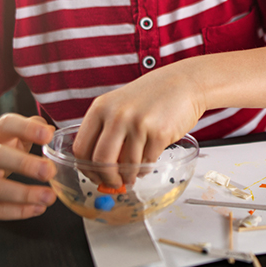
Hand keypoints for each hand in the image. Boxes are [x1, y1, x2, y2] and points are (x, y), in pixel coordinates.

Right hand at [0, 114, 56, 219]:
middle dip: (24, 164)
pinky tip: (37, 208)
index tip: (48, 135)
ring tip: (48, 196)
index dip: (26, 128)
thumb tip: (50, 130)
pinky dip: (16, 211)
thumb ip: (30, 129)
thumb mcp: (8, 136)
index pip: (5, 125)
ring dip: (24, 194)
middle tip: (49, 171)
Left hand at [72, 66, 205, 186]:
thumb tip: (99, 168)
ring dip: (129, 175)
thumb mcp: (120, 105)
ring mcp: (138, 124)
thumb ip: (106, 131)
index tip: (94, 176)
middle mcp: (117, 115)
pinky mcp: (159, 133)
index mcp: (100, 108)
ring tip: (134, 173)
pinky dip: (146, 168)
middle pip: (100, 160)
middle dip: (107, 178)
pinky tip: (148, 162)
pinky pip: (147, 162)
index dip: (86, 168)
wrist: (184, 83)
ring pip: (126, 165)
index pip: (81, 147)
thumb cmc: (151, 95)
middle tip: (114, 183)